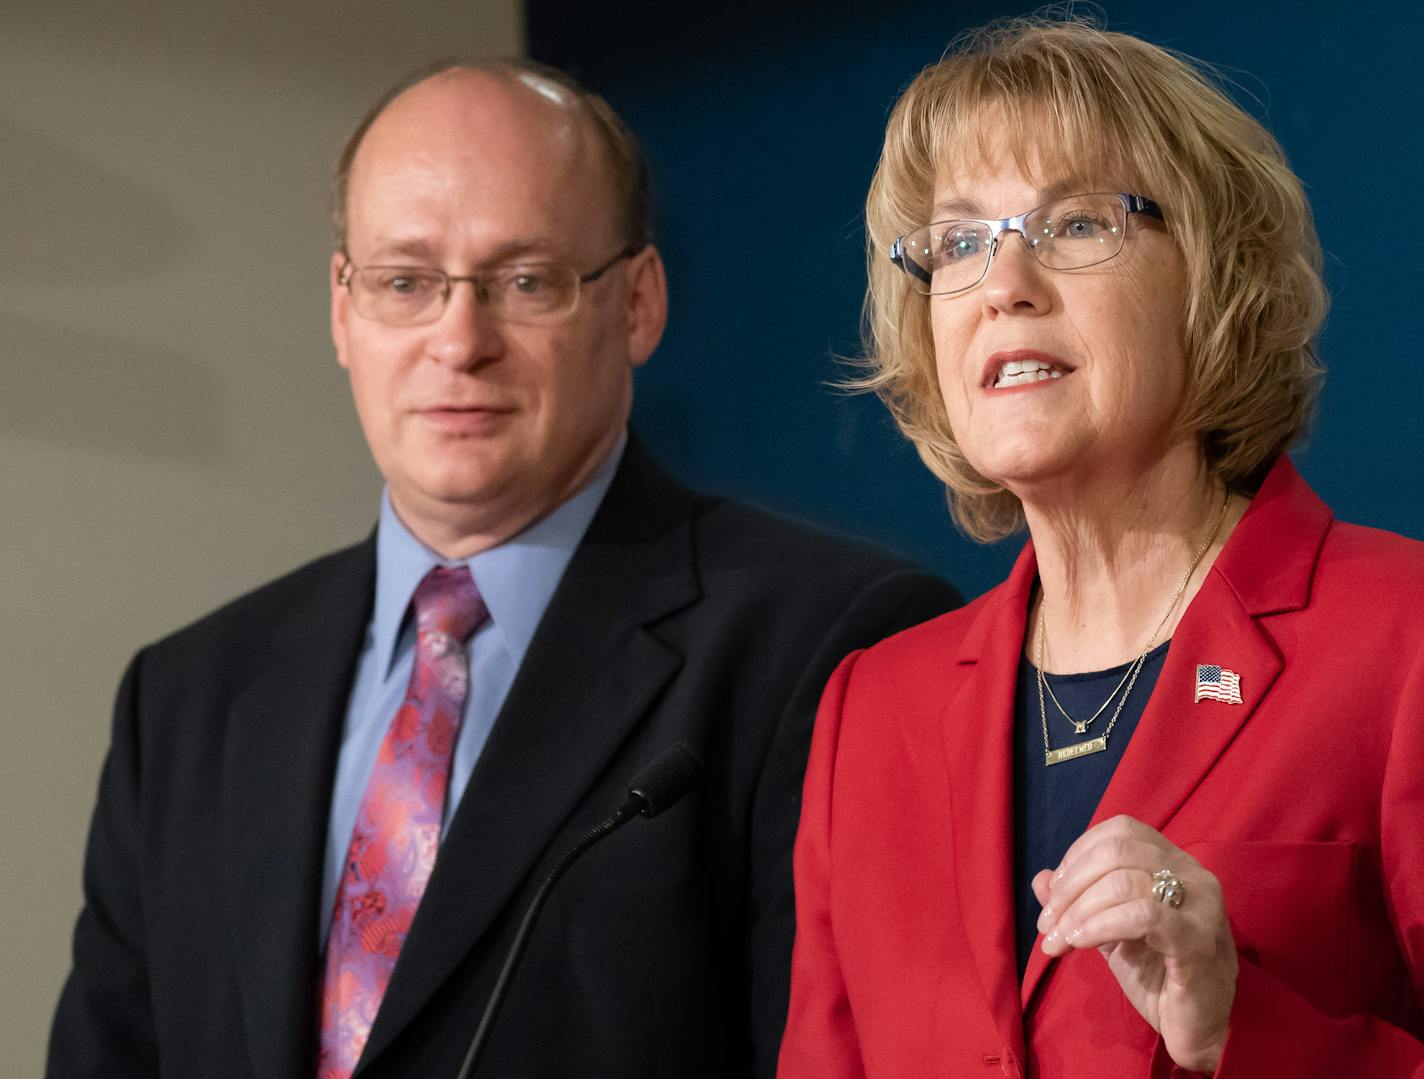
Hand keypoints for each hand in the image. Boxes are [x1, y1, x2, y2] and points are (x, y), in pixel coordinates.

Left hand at [1033, 815, 1237, 1073]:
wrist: (1202, 1029)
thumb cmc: (1158, 975)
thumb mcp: (1109, 932)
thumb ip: (1078, 902)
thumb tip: (1040, 878)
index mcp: (1173, 862)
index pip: (1119, 830)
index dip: (1078, 855)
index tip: (1054, 895)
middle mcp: (1192, 874)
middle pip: (1116, 850)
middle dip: (1069, 885)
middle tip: (1047, 924)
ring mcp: (1200, 905)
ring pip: (1124, 881)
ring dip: (1078, 910)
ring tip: (1058, 941)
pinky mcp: (1198, 940)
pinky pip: (1141, 915)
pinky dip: (1100, 925)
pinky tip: (1080, 942)